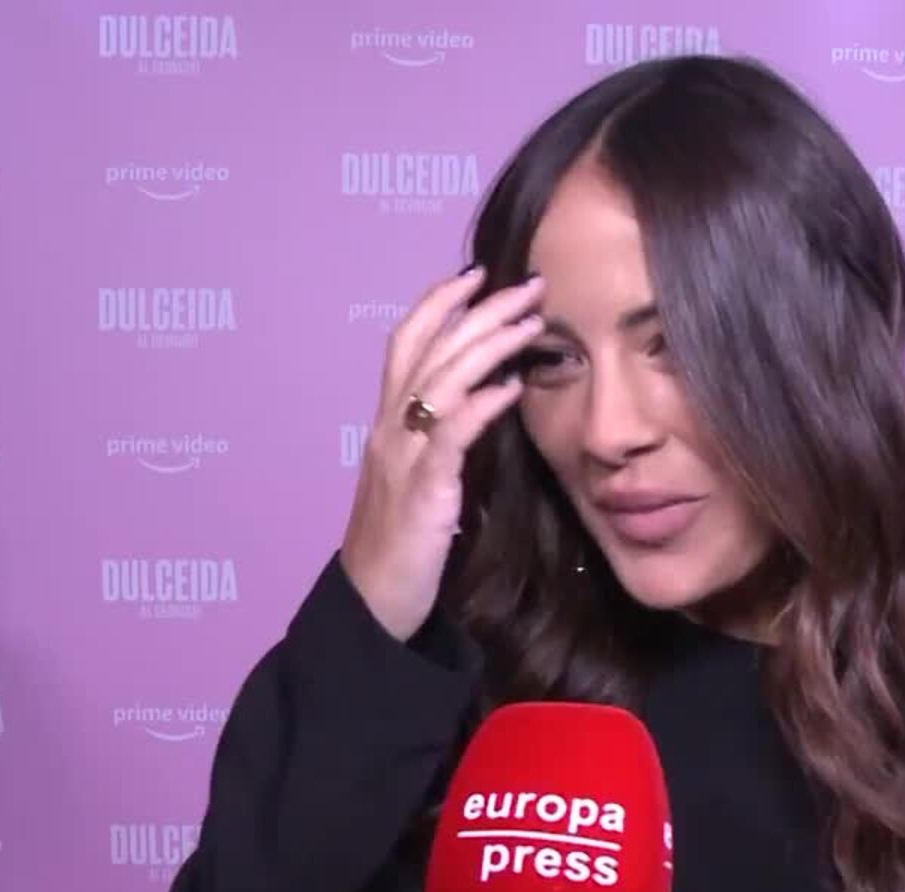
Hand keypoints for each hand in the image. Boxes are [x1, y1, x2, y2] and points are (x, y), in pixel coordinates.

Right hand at [339, 266, 545, 641]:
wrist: (373, 603)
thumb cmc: (402, 545)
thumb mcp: (422, 480)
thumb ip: (445, 440)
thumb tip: (488, 402)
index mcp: (389, 424)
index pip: (407, 343)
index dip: (439, 303)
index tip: (478, 274)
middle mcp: (389, 430)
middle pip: (430, 348)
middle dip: (479, 309)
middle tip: (526, 283)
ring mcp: (403, 457)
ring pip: (441, 379)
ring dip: (489, 344)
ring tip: (531, 320)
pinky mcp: (423, 491)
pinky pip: (452, 435)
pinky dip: (482, 404)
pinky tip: (513, 386)